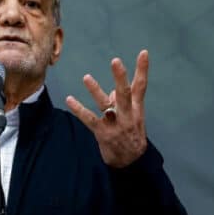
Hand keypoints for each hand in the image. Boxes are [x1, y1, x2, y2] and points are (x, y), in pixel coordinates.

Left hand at [65, 49, 148, 167]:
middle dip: (120, 77)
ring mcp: (115, 124)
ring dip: (96, 90)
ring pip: (105, 105)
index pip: (141, 86)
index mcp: (136, 109)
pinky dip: (79, 109)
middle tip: (116, 61)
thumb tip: (112, 90)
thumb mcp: (133, 118)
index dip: (142, 69)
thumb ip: (123, 102)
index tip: (143, 53)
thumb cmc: (131, 135)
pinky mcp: (102, 133)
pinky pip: (89, 119)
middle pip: (124, 93)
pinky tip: (70, 99)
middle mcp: (127, 115)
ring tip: (87, 77)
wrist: (132, 161)